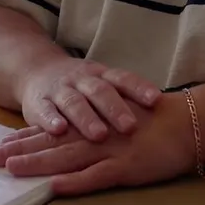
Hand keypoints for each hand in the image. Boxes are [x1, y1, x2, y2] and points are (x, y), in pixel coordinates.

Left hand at [0, 94, 195, 195]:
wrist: (189, 121)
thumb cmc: (157, 120)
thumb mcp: (122, 115)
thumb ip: (99, 123)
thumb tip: (75, 132)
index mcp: (95, 122)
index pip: (54, 130)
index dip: (26, 138)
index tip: (0, 145)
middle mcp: (96, 134)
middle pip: (52, 142)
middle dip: (21, 150)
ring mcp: (110, 150)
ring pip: (66, 157)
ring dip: (38, 164)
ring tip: (12, 169)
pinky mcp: (126, 167)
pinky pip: (96, 176)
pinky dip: (74, 182)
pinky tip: (54, 186)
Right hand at [18, 57, 161, 141]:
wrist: (37, 70)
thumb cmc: (81, 86)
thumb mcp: (104, 85)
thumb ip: (126, 96)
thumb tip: (167, 108)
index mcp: (102, 75)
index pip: (123, 79)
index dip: (139, 88)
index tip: (157, 100)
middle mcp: (82, 80)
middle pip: (101, 91)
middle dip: (115, 109)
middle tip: (131, 126)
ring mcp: (60, 90)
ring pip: (74, 102)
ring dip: (86, 118)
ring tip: (99, 134)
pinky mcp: (38, 103)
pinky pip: (44, 111)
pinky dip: (50, 120)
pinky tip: (59, 130)